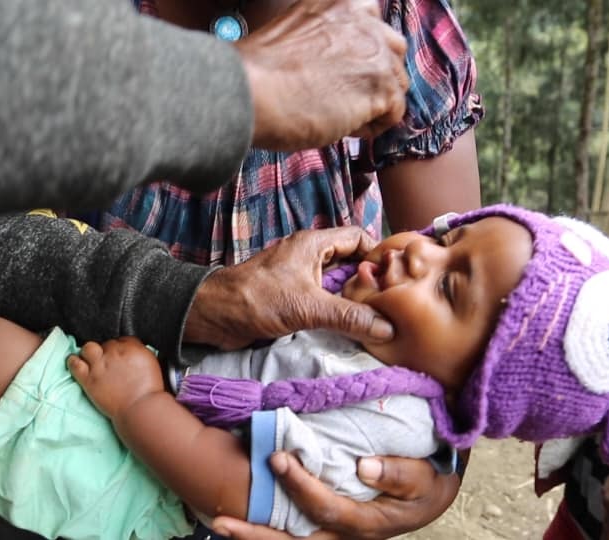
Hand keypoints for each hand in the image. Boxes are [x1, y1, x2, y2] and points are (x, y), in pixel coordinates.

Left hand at [68, 337, 163, 418]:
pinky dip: (73, 362)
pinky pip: (75, 364)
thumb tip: (133, 352)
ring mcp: (100, 366)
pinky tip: (75, 362)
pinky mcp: (89, 379)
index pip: (123, 339)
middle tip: (110, 362)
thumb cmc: (149, 391)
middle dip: (108, 351)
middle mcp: (114, 353)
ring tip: (91, 359)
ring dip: (90, 352)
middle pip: (106, 343)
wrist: (140, 408)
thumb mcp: (152, 364)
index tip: (121, 356)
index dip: (121, 348)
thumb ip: (140, 354)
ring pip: (88, 348)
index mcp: (132, 348)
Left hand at [184, 227, 394, 349]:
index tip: (395, 277)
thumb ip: (348, 316)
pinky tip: (350, 326)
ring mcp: (299, 276)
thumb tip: (385, 327)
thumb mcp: (308, 307)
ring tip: (377, 316)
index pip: (357, 237)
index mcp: (312, 244)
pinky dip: (337, 309)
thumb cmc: (255, 299)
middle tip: (391, 301)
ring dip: (353, 297)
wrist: (214, 315)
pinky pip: (323, 298)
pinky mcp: (291, 296)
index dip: (378, 254)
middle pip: (350, 261)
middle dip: (369, 279)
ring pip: (337, 282)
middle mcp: (307, 256)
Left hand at [211, 452, 459, 538]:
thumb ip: (401, 474)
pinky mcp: (324, 528)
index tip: (279, 459)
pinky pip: (290, 534)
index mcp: (367, 523)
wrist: (431, 492)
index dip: (301, 488)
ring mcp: (332, 536)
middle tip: (222, 519)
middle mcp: (344, 536)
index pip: (327, 510)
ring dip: (253, 537)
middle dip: (257, 533)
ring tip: (217, 525)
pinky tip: (236, 520)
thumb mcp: (426, 478)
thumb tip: (364, 467)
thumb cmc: (427, 481)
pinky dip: (264, 530)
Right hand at [239, 0, 408, 150]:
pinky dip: (371, 126)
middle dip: (374, 76)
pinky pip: (393, 113)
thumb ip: (328, 39)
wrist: (251, 92)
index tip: (341, 73)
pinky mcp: (382, 87)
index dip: (360, 54)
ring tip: (337, 114)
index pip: (373, 24)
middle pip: (392, 52)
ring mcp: (377, 52)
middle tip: (342, 97)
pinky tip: (342, 126)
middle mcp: (366, 19)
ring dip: (373, 103)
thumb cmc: (260, 72)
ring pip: (396, 84)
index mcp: (343, 2)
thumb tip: (342, 67)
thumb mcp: (298, 31)